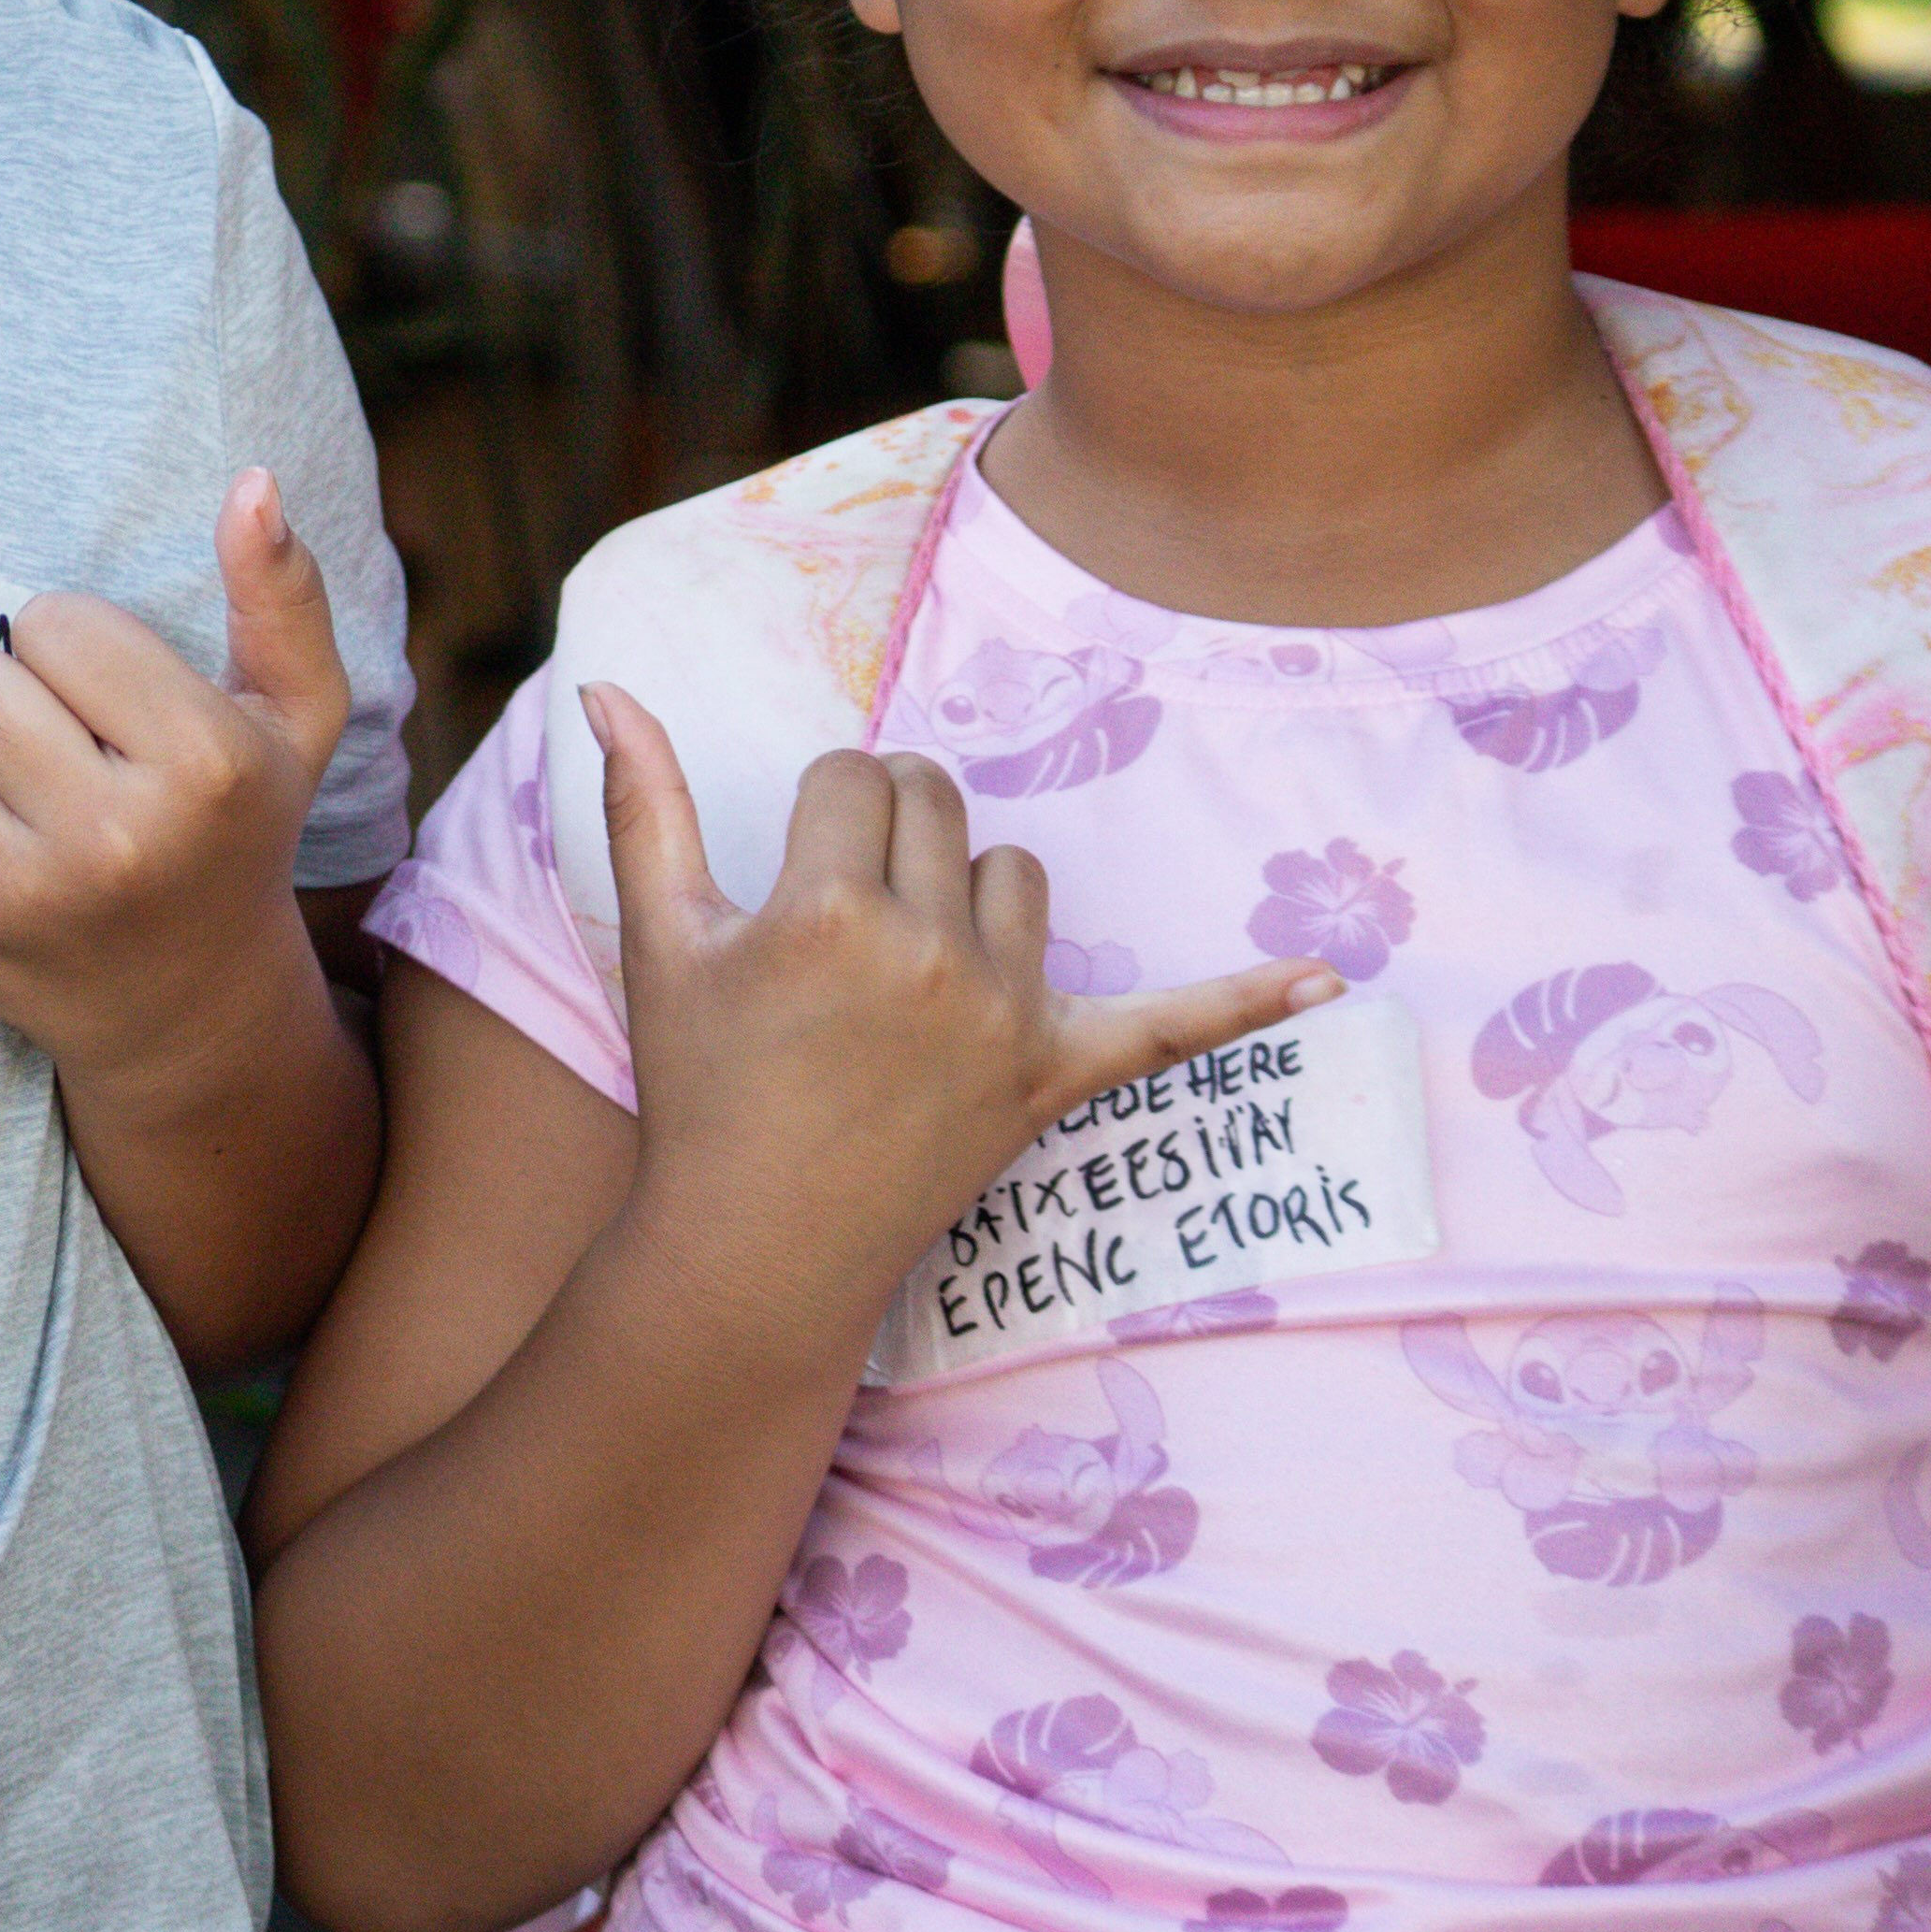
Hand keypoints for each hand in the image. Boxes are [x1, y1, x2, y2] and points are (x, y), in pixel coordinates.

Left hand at [0, 471, 346, 1089]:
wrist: (191, 1005)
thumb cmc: (237, 833)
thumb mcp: (297, 719)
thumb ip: (282, 597)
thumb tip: (252, 483)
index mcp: (199, 767)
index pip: (63, 625)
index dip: (73, 640)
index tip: (104, 690)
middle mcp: (107, 832)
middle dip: (4, 679)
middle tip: (53, 729)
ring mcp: (14, 884)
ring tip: (10, 766)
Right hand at [584, 682, 1334, 1346]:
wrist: (755, 1245)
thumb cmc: (699, 1086)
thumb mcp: (658, 940)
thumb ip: (639, 803)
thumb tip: (604, 686)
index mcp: (824, 912)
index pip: (851, 777)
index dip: (816, 809)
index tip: (790, 871)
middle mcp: (927, 954)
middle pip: (936, 800)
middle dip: (891, 821)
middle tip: (848, 893)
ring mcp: (1001, 1017)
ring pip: (1016, 872)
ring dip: (971, 884)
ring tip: (914, 952)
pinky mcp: (1052, 1077)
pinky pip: (1168, 1027)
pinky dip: (1245, 1002)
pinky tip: (1325, 982)